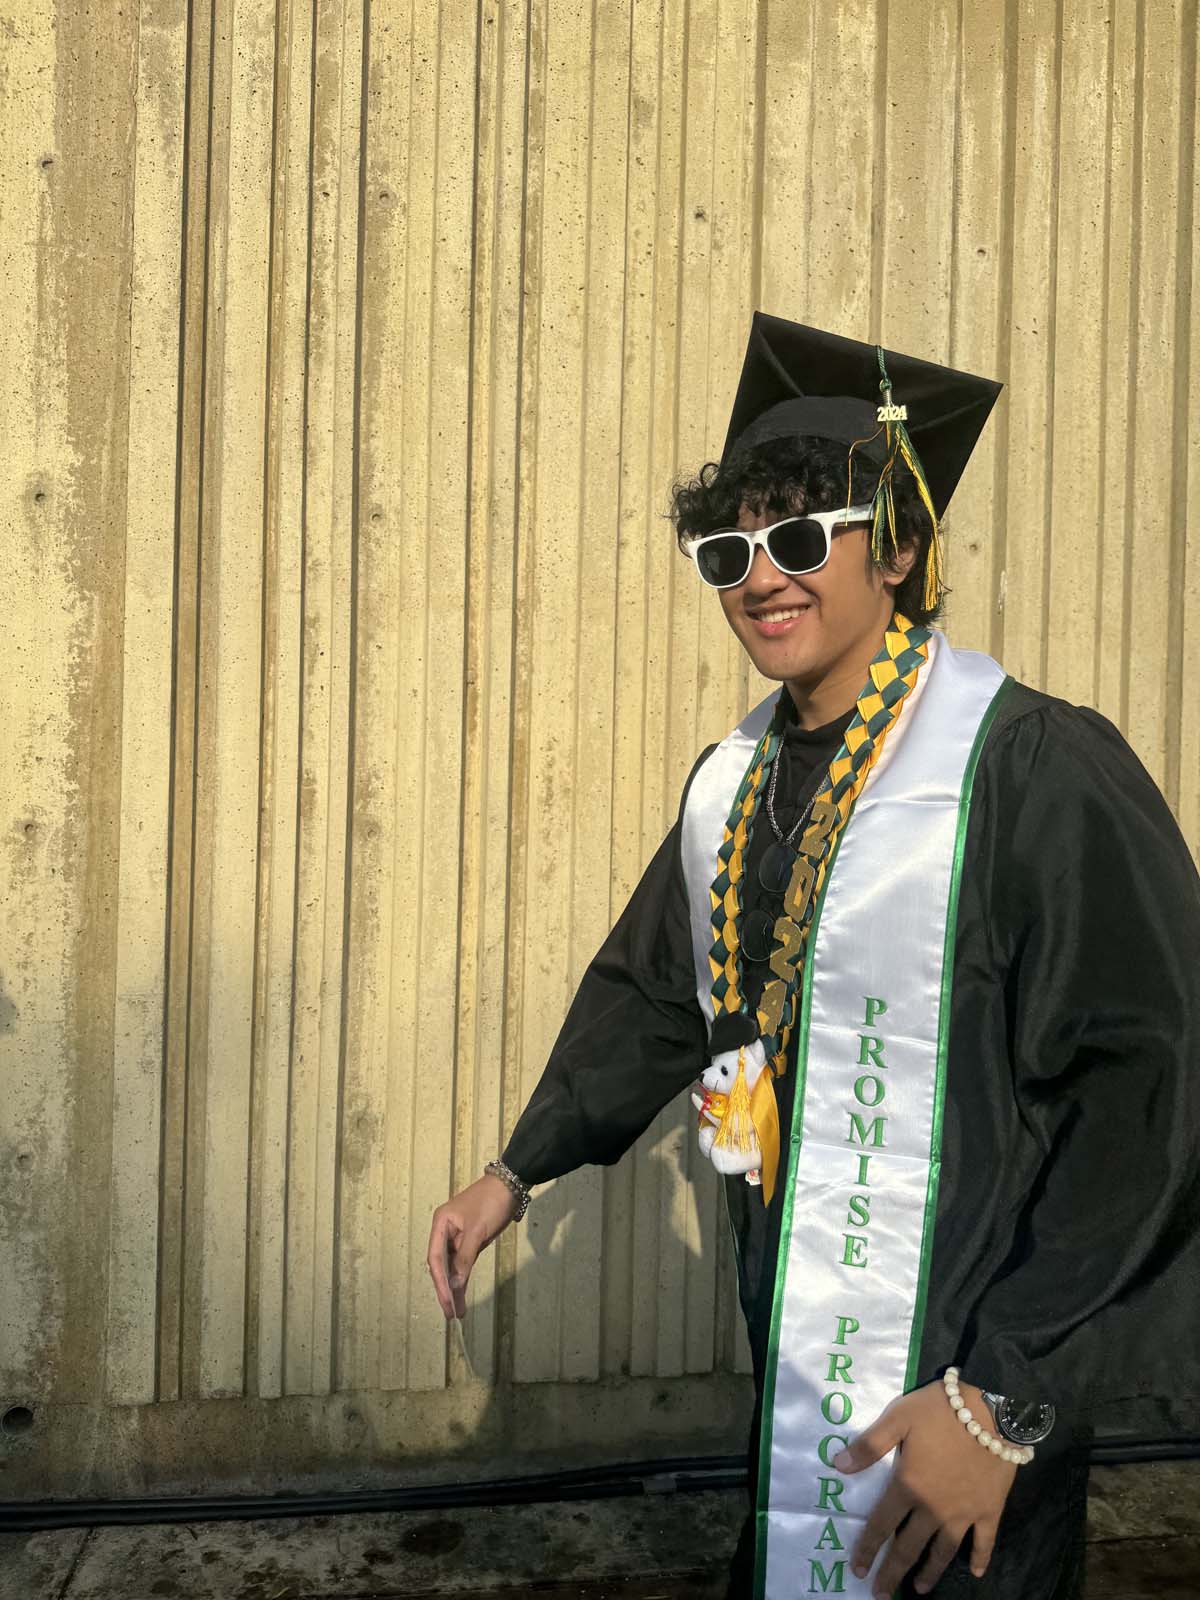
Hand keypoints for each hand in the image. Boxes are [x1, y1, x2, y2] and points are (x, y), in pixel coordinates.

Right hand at [426, 1174, 520, 1319]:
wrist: (510, 1185)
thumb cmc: (491, 1203)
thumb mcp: (478, 1231)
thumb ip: (464, 1258)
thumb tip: (454, 1284)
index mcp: (441, 1223)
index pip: (435, 1258)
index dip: (440, 1282)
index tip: (447, 1302)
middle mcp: (445, 1230)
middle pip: (441, 1265)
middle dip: (446, 1289)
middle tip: (451, 1312)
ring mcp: (457, 1235)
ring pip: (452, 1266)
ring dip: (455, 1287)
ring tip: (457, 1311)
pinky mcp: (470, 1239)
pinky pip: (462, 1262)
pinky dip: (462, 1277)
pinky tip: (461, 1293)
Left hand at [834, 1380, 1016, 1596]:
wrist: (991, 1410)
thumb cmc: (939, 1412)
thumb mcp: (898, 1419)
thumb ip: (869, 1445)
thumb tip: (838, 1466)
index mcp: (908, 1487)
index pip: (881, 1526)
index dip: (868, 1549)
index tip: (858, 1571)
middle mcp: (933, 1509)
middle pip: (909, 1548)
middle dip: (893, 1573)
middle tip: (881, 1594)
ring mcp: (964, 1513)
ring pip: (944, 1551)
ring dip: (931, 1572)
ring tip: (920, 1588)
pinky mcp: (989, 1510)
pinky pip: (984, 1542)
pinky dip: (980, 1558)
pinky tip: (977, 1573)